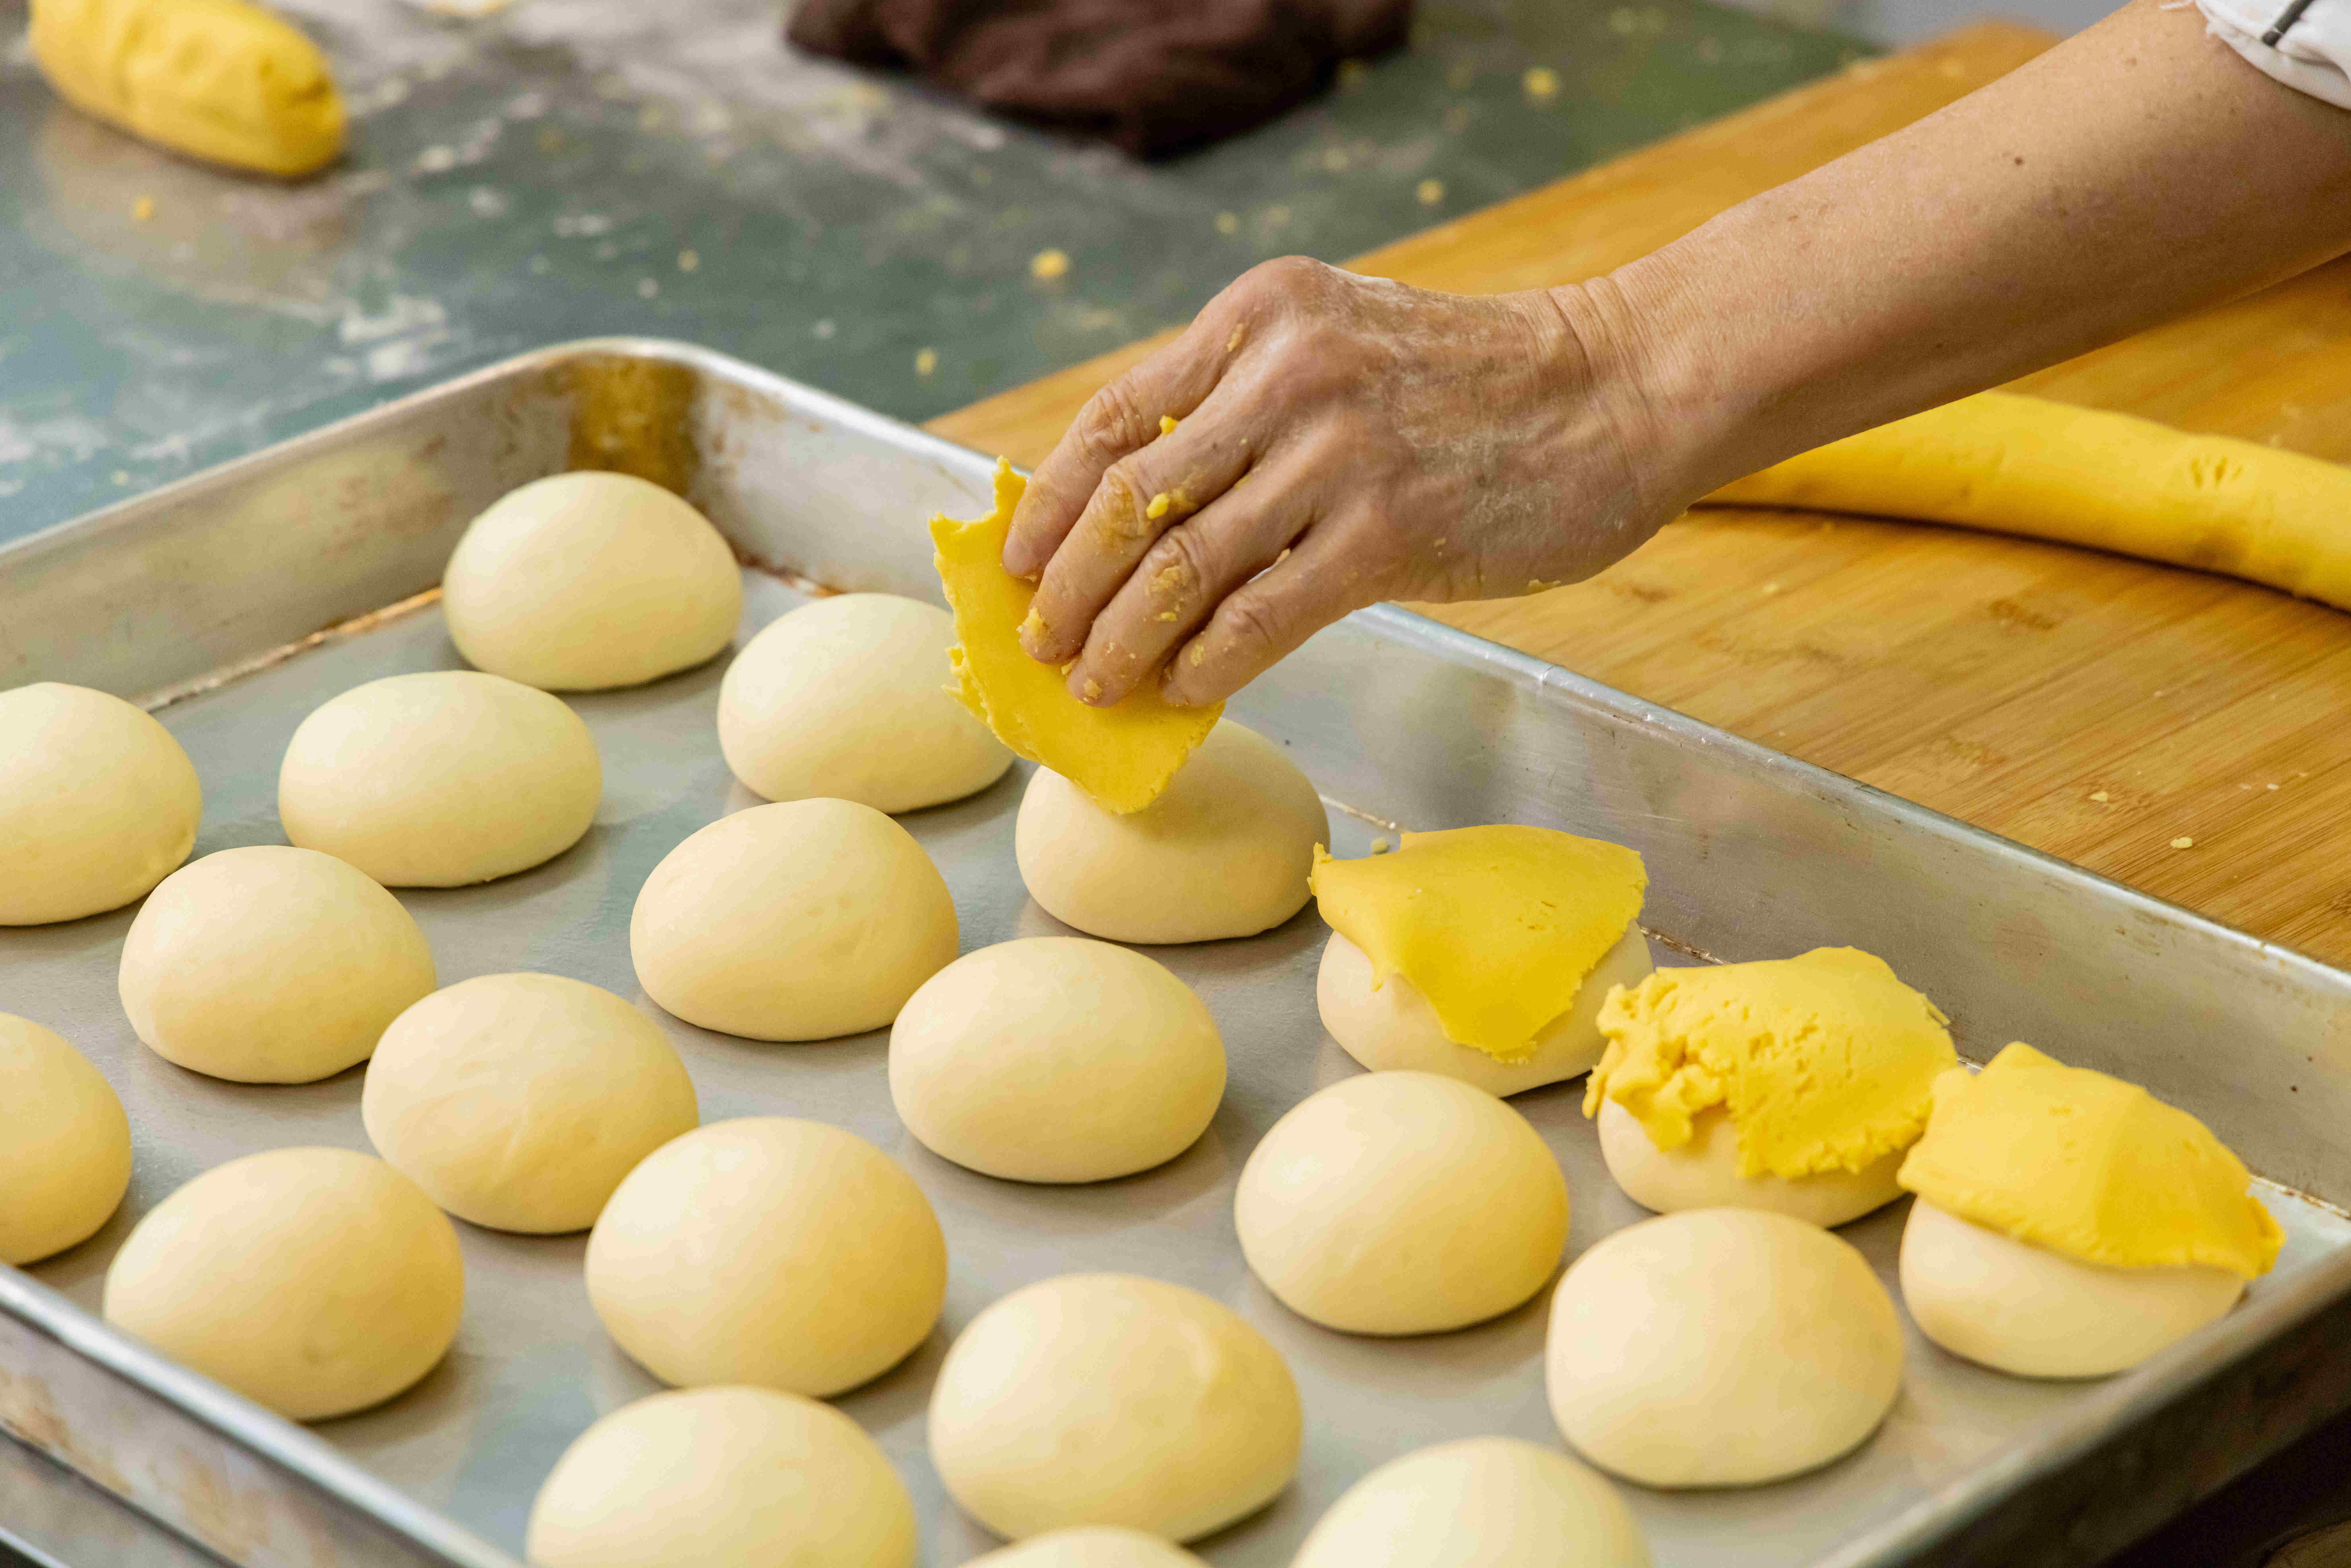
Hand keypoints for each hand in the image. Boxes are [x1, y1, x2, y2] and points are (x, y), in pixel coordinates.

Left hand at [1001, 255, 1693, 707]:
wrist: (1615, 388)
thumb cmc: (1470, 383)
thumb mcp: (1337, 343)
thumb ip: (1242, 405)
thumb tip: (1141, 510)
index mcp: (1261, 314)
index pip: (1113, 420)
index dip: (1049, 505)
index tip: (1017, 562)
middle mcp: (1288, 373)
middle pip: (1131, 501)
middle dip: (1067, 587)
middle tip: (1041, 642)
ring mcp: (1339, 455)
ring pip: (1183, 569)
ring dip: (1123, 641)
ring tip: (1094, 685)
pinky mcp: (1389, 534)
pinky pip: (1261, 617)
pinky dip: (1207, 665)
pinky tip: (1184, 691)